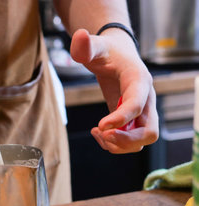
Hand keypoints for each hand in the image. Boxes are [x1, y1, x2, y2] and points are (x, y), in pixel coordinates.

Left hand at [70, 28, 158, 153]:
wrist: (115, 54)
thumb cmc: (107, 51)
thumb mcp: (95, 46)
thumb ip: (86, 45)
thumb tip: (79, 36)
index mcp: (139, 80)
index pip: (137, 105)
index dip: (121, 119)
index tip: (100, 125)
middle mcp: (146, 99)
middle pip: (149, 132)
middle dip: (126, 140)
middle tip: (102, 135)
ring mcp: (142, 112)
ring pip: (141, 141)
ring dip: (119, 145)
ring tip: (97, 133)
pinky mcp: (132, 120)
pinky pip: (130, 140)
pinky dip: (114, 144)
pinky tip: (98, 132)